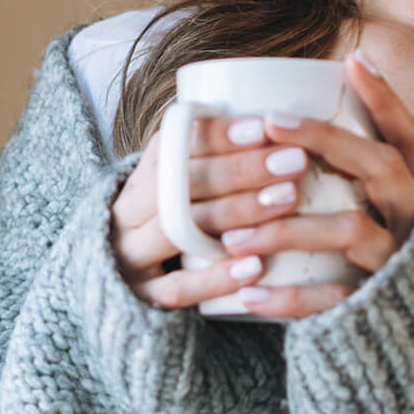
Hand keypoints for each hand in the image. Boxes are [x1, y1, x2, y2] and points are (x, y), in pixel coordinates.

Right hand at [109, 110, 313, 310]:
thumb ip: (214, 158)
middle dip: (242, 169)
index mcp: (140, 177)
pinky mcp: (141, 298)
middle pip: (182, 183)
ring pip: (181, 229)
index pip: (173, 144)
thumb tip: (280, 115)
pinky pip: (178, 288)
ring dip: (237, 212)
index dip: (218, 134)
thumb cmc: (174, 222)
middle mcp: (128, 213)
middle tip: (295, 160)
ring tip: (288, 198)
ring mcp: (131, 256)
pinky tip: (257, 265)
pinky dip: (216, 276)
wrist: (118, 284)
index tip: (265, 126)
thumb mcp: (180, 187)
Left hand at [216, 48, 413, 319]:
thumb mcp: (378, 206)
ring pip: (352, 231)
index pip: (409, 134)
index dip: (386, 97)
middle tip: (271, 124)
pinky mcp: (377, 309)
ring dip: (288, 225)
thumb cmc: (376, 252)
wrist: (407, 341)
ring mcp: (398, 263)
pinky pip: (332, 299)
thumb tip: (305, 102)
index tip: (352, 59)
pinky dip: (288, 299)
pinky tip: (248, 293)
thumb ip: (353, 166)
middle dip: (327, 139)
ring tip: (233, 233)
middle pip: (382, 167)